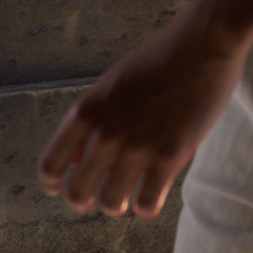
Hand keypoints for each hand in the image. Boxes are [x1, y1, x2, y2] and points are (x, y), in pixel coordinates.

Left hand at [37, 12, 247, 216]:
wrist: (204, 44)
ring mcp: (138, 148)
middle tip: (96, 200)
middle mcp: (105, 135)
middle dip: (84, 202)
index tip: (60, 188)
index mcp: (86, 113)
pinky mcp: (171, 157)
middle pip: (77, 193)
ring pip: (110, 203)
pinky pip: (147, 203)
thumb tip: (75, 159)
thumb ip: (93, 119)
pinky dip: (145, 208)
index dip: (52, 184)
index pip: (49, 165)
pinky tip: (150, 201)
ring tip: (125, 201)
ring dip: (115, 206)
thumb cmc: (160, 60)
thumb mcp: (112, 84)